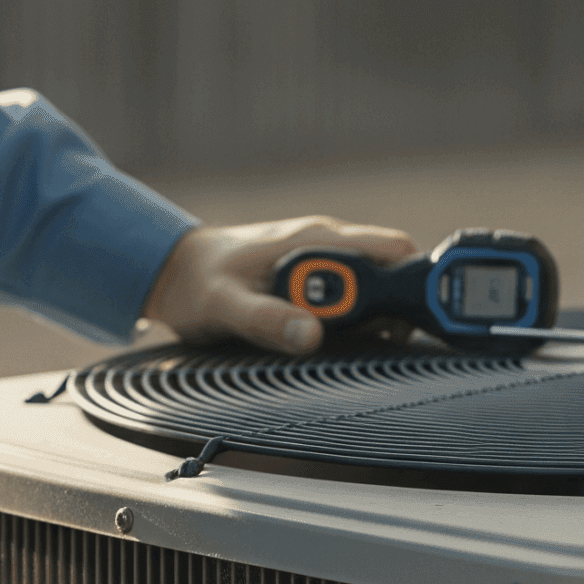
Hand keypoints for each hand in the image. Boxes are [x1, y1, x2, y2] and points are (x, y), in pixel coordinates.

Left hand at [143, 217, 418, 354]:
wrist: (176, 268)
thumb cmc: (197, 283)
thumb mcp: (223, 306)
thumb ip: (265, 320)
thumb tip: (311, 336)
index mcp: (314, 239)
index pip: (393, 250)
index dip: (407, 286)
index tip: (397, 325)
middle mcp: (326, 242)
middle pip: (392, 271)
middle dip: (391, 310)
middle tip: (364, 343)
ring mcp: (323, 258)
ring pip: (376, 286)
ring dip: (371, 318)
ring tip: (342, 344)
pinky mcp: (316, 276)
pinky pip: (355, 296)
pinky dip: (355, 320)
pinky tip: (330, 339)